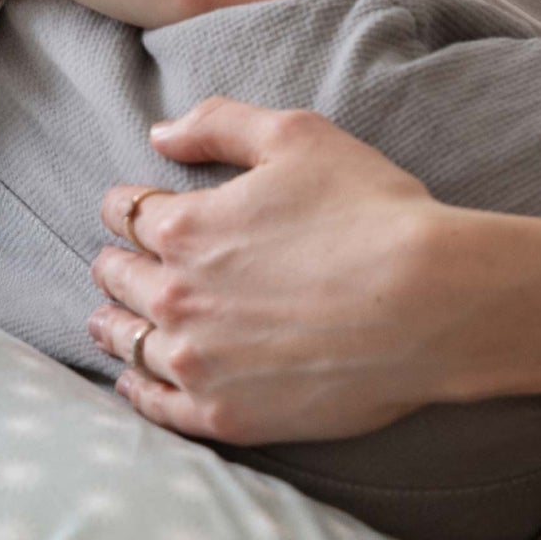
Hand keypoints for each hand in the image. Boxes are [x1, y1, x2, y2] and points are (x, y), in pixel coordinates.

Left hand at [87, 97, 447, 446]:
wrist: (431, 304)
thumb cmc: (372, 213)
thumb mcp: (296, 136)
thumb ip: (217, 124)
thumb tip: (159, 133)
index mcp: (184, 228)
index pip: (124, 213)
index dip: (126, 207)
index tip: (130, 212)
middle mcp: (175, 296)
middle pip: (116, 277)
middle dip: (115, 264)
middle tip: (115, 266)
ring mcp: (197, 362)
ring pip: (126, 340)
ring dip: (114, 324)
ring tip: (109, 321)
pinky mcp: (225, 415)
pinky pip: (156, 405)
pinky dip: (137, 389)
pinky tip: (134, 379)